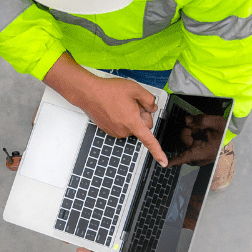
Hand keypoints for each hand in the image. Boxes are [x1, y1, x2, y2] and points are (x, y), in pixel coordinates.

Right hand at [44, 55, 167, 165]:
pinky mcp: (109, 130)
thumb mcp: (135, 89)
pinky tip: (116, 107)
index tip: (163, 162)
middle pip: (143, 127)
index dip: (158, 152)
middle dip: (142, 116)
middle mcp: (124, 130)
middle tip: (134, 103)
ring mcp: (115, 131)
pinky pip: (122, 126)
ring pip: (132, 126)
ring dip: (131, 116)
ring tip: (121, 104)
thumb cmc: (109, 91)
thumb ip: (149, 99)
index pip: (149, 140)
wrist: (88, 93)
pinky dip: (123, 118)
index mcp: (132, 122)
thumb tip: (153, 108)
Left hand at [166, 113, 227, 166]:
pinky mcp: (197, 154)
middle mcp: (200, 157)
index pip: (186, 156)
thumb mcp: (217, 122)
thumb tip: (186, 120)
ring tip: (203, 131)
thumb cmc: (225, 131)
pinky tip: (202, 134)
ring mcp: (198, 156)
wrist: (230, 136)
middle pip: (185, 141)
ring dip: (192, 133)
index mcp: (204, 152)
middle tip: (199, 127)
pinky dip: (193, 136)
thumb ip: (201, 120)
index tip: (166, 165)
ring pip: (186, 141)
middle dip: (189, 131)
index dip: (175, 160)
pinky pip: (189, 143)